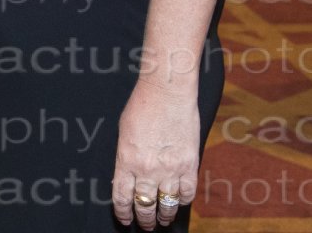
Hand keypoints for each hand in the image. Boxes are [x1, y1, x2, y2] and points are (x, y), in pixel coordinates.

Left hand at [112, 79, 199, 229]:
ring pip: (167, 205)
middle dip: (143, 219)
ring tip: (162, 219)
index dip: (122, 212)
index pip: (122, 197)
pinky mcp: (189, 164)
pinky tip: (179, 202)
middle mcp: (147, 169)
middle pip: (144, 205)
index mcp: (126, 160)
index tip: (124, 220)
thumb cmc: (142, 106)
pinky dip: (183, 200)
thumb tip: (127, 177)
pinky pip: (187, 193)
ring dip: (164, 215)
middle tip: (144, 224)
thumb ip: (126, 157)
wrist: (168, 91)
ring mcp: (170, 169)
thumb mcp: (124, 132)